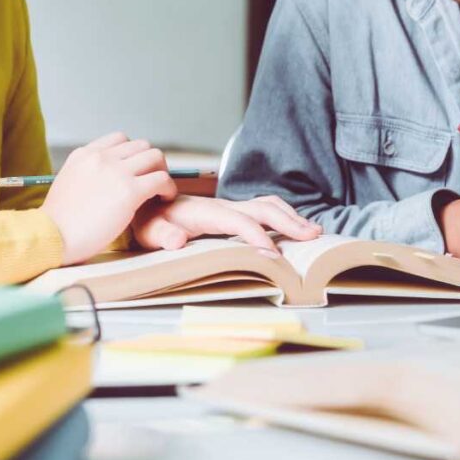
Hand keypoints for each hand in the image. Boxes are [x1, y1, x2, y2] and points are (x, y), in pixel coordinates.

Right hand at [41, 133, 176, 264]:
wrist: (51, 237)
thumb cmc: (59, 222)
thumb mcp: (68, 184)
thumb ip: (87, 175)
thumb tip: (101, 180)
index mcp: (84, 154)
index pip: (120, 139)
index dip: (133, 155)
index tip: (136, 171)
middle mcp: (101, 157)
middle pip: (142, 146)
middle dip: (151, 163)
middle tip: (152, 183)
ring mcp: (116, 172)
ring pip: (155, 157)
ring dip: (162, 173)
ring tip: (160, 192)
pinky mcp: (129, 191)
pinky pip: (162, 179)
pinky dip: (168, 189)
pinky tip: (163, 200)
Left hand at [131, 195, 322, 256]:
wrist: (145, 204)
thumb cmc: (148, 220)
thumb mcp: (148, 230)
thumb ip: (162, 235)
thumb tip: (178, 240)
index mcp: (206, 211)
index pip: (238, 221)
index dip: (256, 236)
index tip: (274, 255)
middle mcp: (222, 206)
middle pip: (263, 208)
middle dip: (289, 222)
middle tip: (314, 237)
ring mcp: (229, 208)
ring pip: (268, 205)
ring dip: (291, 217)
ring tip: (314, 232)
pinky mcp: (232, 213)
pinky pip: (263, 211)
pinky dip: (284, 217)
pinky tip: (295, 228)